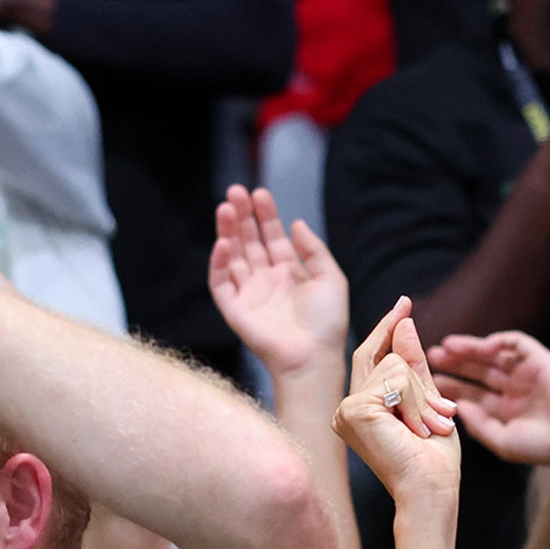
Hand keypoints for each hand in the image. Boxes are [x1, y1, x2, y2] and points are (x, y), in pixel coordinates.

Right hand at [207, 185, 346, 378]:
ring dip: (228, 232)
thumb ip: (313, 249)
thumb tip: (296, 223)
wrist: (312, 357)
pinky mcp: (235, 310)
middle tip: (236, 191)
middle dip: (243, 216)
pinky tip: (224, 243)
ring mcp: (249, 294)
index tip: (260, 193)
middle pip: (249, 241)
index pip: (272, 236)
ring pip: (233, 256)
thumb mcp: (330, 278)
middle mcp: (267, 280)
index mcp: (289, 272)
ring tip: (226, 207)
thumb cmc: (326, 323)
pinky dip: (219, 263)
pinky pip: (221, 283)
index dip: (265, 214)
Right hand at [332, 298, 459, 499]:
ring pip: (395, 368)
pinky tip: (417, 429)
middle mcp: (346, 408)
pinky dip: (417, 403)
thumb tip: (404, 322)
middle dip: (419, 380)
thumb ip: (413, 364)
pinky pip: (396, 381)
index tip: (404, 303)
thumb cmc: (431, 457)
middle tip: (439, 417)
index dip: (388, 328)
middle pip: (386, 360)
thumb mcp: (427, 402)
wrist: (430, 487)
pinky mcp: (355, 409)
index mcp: (359, 408)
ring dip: (423, 398)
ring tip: (428, 429)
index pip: (372, 356)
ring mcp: (346, 408)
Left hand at [427, 330, 549, 467]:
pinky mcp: (540, 359)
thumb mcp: (503, 441)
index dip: (451, 387)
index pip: (472, 394)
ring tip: (447, 347)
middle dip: (454, 365)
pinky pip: (516, 342)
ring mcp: (527, 373)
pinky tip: (481, 347)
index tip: (428, 383)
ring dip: (470, 349)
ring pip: (492, 355)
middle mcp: (514, 389)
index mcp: (505, 410)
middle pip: (477, 372)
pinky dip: (499, 341)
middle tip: (429, 358)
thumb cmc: (544, 446)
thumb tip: (459, 407)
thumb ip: (479, 425)